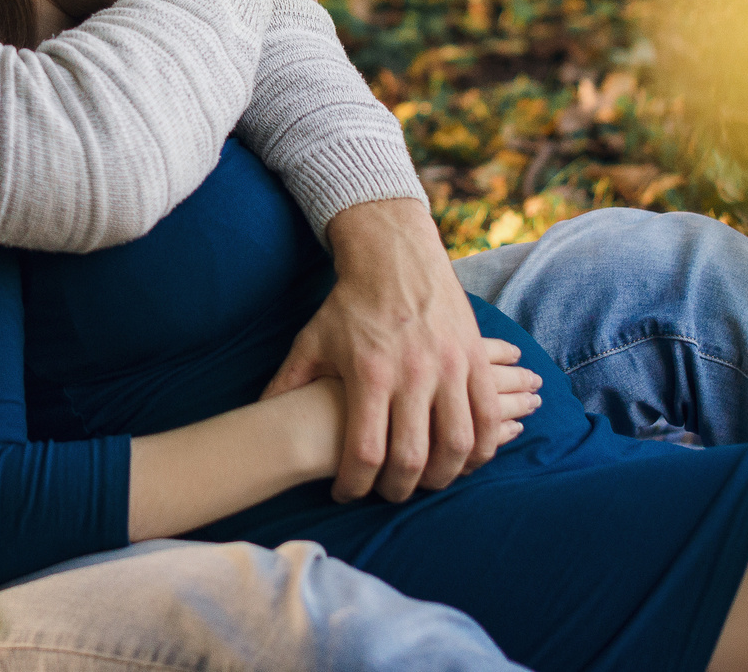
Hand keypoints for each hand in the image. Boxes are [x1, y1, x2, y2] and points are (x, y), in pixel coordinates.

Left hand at [261, 198, 508, 501]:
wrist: (394, 254)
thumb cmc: (350, 303)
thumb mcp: (313, 340)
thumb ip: (288, 382)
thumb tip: (258, 417)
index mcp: (369, 374)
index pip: (364, 452)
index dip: (355, 484)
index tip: (347, 493)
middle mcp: (413, 373)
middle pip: (412, 458)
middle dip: (399, 489)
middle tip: (389, 493)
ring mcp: (449, 366)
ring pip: (458, 444)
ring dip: (444, 475)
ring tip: (427, 480)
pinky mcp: (474, 358)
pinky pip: (488, 417)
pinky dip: (483, 448)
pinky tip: (466, 459)